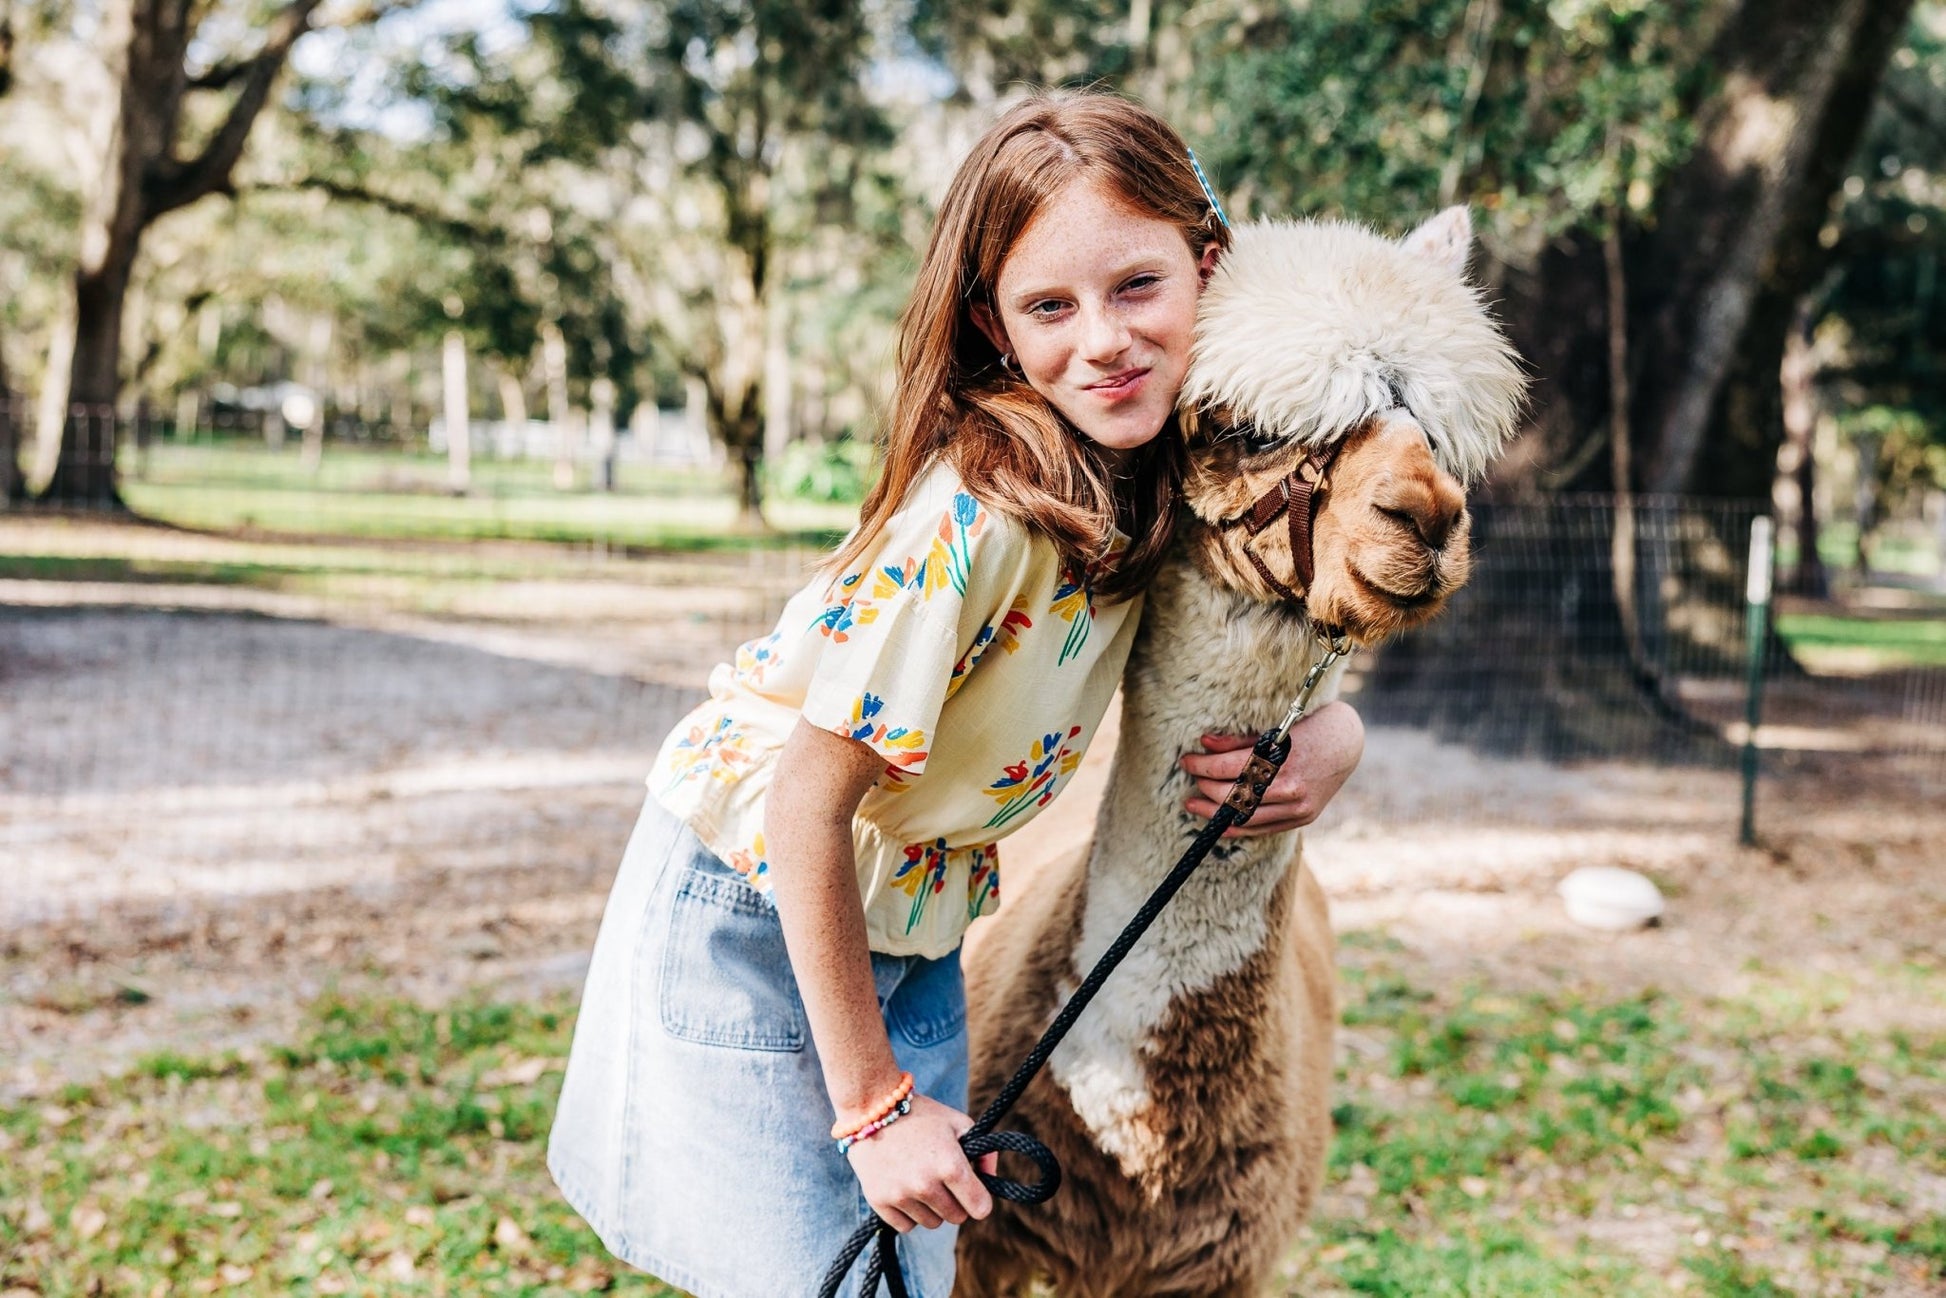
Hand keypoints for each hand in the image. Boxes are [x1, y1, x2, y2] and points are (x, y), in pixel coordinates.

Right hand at [844, 1093, 998, 1231]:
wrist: (871, 1107)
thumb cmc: (920, 1113)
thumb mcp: (957, 1123)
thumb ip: (983, 1151)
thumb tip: (991, 1178)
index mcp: (950, 1165)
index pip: (980, 1209)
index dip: (980, 1199)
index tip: (973, 1191)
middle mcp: (926, 1185)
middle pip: (956, 1217)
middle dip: (955, 1201)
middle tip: (943, 1179)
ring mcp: (901, 1195)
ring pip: (932, 1223)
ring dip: (931, 1208)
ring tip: (920, 1180)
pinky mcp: (879, 1201)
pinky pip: (906, 1226)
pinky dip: (908, 1213)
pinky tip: (904, 1189)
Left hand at [1180, 700, 1363, 836]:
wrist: (1348, 743)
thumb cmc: (1311, 726)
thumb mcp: (1276, 725)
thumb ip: (1239, 740)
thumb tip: (1204, 743)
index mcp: (1283, 759)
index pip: (1229, 768)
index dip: (1202, 766)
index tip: (1186, 760)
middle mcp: (1291, 788)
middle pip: (1233, 794)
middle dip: (1206, 786)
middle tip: (1192, 777)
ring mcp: (1298, 807)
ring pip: (1245, 817)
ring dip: (1213, 813)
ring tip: (1193, 805)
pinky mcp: (1302, 818)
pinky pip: (1262, 829)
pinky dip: (1237, 828)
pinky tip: (1218, 823)